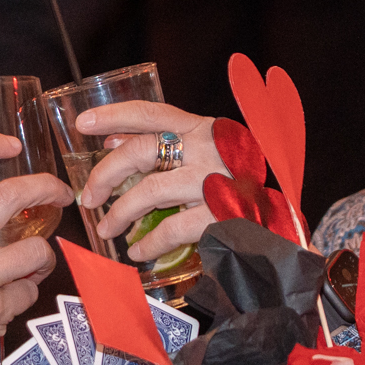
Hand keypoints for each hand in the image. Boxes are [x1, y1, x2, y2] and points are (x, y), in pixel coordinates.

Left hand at [71, 100, 225, 261]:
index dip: (114, 115)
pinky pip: (170, 229)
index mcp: (204, 129)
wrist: (281, 222)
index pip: (152, 114)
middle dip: (105, 174)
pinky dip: (148, 243)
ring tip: (107, 228)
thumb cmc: (236, 186)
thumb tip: (111, 140)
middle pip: (141, 150)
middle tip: (88, 197)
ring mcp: (215, 182)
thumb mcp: (203, 155)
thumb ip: (164, 145)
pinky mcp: (220, 215)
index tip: (83, 123)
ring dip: (120, 213)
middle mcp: (209, 150)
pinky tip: (138, 251)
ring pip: (149, 191)